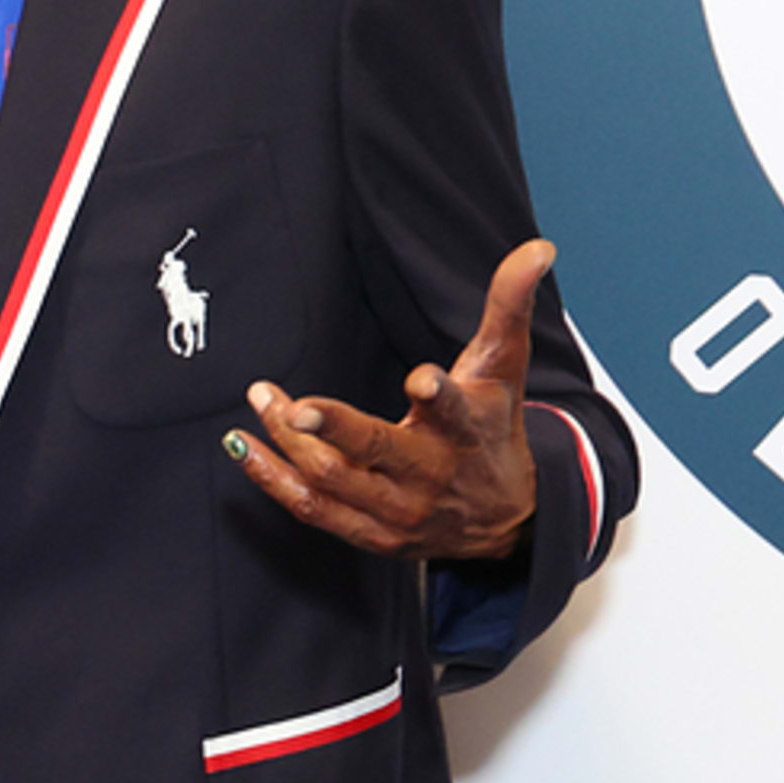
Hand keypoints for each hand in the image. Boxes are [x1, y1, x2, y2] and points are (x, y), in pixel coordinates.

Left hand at [229, 240, 550, 562]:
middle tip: (294, 408)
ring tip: (263, 400)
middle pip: (378, 453)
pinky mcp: (371, 534)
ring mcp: (398, 510)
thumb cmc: (494, 430)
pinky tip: (244, 448)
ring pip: (334, 480)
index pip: (456, 412)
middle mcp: (430, 475)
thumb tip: (538, 248)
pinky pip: (313, 509)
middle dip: (335, 430)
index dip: (438, 396)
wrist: (506, 520)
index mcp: (467, 430)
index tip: (421, 380)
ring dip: (289, 443)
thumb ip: (510, 305)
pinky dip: (274, 480)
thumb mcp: (505, 367)